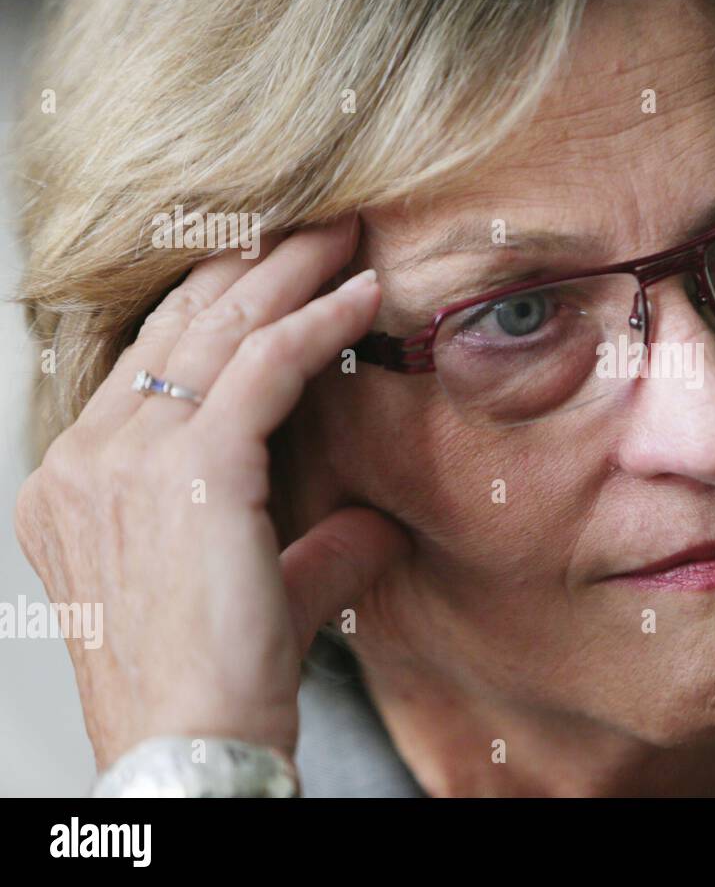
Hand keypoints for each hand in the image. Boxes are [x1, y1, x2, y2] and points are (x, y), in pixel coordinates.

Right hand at [14, 214, 412, 769]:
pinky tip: (361, 296)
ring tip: (346, 234)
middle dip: (255, 267)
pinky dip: (316, 324)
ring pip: (220, 330)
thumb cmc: (216, 683)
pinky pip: (263, 367)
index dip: (219, 305)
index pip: (154, 361)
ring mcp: (127, 458)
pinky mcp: (191, 468)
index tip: (276, 269)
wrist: (193, 749)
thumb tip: (374, 523)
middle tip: (316, 225)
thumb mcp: (259, 595)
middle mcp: (88, 458)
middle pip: (181, 327)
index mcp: (80, 481)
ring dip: (291, 274)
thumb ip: (312, 549)